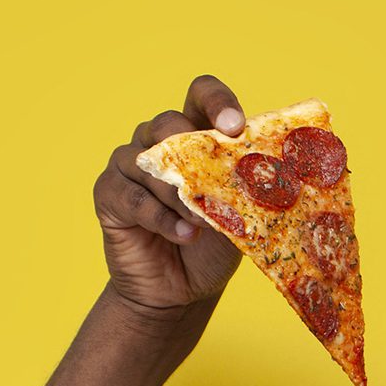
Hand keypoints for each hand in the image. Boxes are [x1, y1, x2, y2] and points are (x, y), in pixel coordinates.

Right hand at [93, 75, 247, 315]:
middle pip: (169, 122)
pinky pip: (132, 196)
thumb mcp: (239, 215)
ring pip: (148, 162)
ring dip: (180, 195)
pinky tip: (184, 235)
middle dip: (194, 151)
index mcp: (193, 133)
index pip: (201, 94)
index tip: (235, 126)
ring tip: (203, 224)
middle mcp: (157, 140)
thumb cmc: (213, 246)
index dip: (217, 101)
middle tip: (217, 183)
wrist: (181, 291)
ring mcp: (128, 164)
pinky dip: (161, 217)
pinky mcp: (108, 194)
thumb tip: (277, 172)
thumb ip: (248, 189)